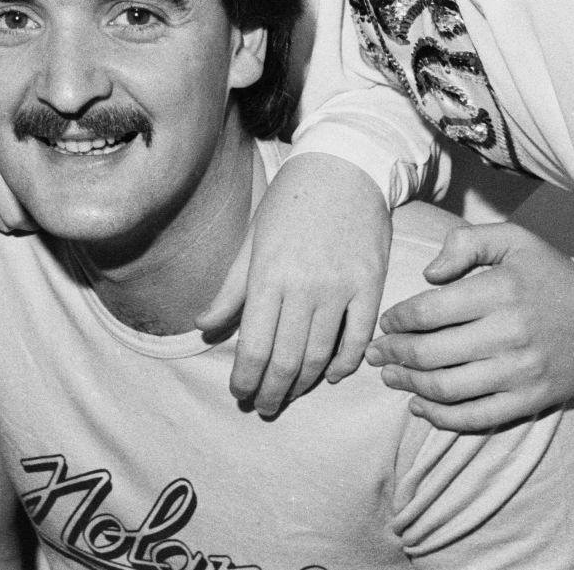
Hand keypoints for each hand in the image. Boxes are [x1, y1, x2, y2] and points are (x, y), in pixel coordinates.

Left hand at [197, 151, 388, 416]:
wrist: (344, 167)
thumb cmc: (290, 203)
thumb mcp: (252, 239)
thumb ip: (230, 288)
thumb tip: (202, 327)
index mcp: (267, 274)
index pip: (253, 343)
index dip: (245, 377)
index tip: (240, 394)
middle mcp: (302, 285)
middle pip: (285, 356)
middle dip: (271, 389)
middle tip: (263, 407)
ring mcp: (340, 287)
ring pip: (320, 353)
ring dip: (303, 383)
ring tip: (289, 397)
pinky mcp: (371, 284)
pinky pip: (359, 336)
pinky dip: (347, 362)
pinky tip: (332, 376)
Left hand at [367, 221, 573, 430]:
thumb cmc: (550, 274)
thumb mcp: (512, 239)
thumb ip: (465, 243)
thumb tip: (427, 274)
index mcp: (498, 292)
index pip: (428, 312)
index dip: (396, 321)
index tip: (385, 324)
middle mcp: (508, 335)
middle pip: (430, 353)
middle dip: (393, 355)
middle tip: (375, 354)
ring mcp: (520, 372)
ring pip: (447, 388)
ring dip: (409, 385)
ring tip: (390, 377)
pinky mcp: (531, 399)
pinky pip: (477, 416)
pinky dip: (441, 417)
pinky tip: (419, 406)